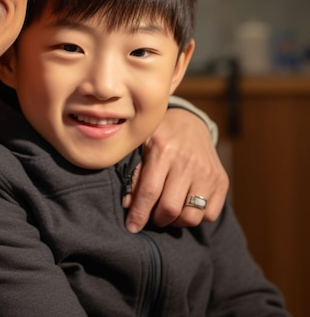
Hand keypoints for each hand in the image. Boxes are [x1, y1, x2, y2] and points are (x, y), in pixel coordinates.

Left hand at [123, 108, 228, 232]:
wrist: (190, 122)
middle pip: (170, 208)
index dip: (139, 214)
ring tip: (167, 213)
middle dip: (157, 219)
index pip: (149, 191)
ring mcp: (207, 172)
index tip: (132, 227)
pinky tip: (184, 206)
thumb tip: (128, 204)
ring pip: (191, 216)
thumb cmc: (160, 135)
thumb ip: (135, 173)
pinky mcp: (222, 181)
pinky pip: (210, 215)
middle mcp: (187, 162)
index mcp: (163, 149)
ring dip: (176, 222)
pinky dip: (195, 217)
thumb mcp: (141, 145)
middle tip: (151, 217)